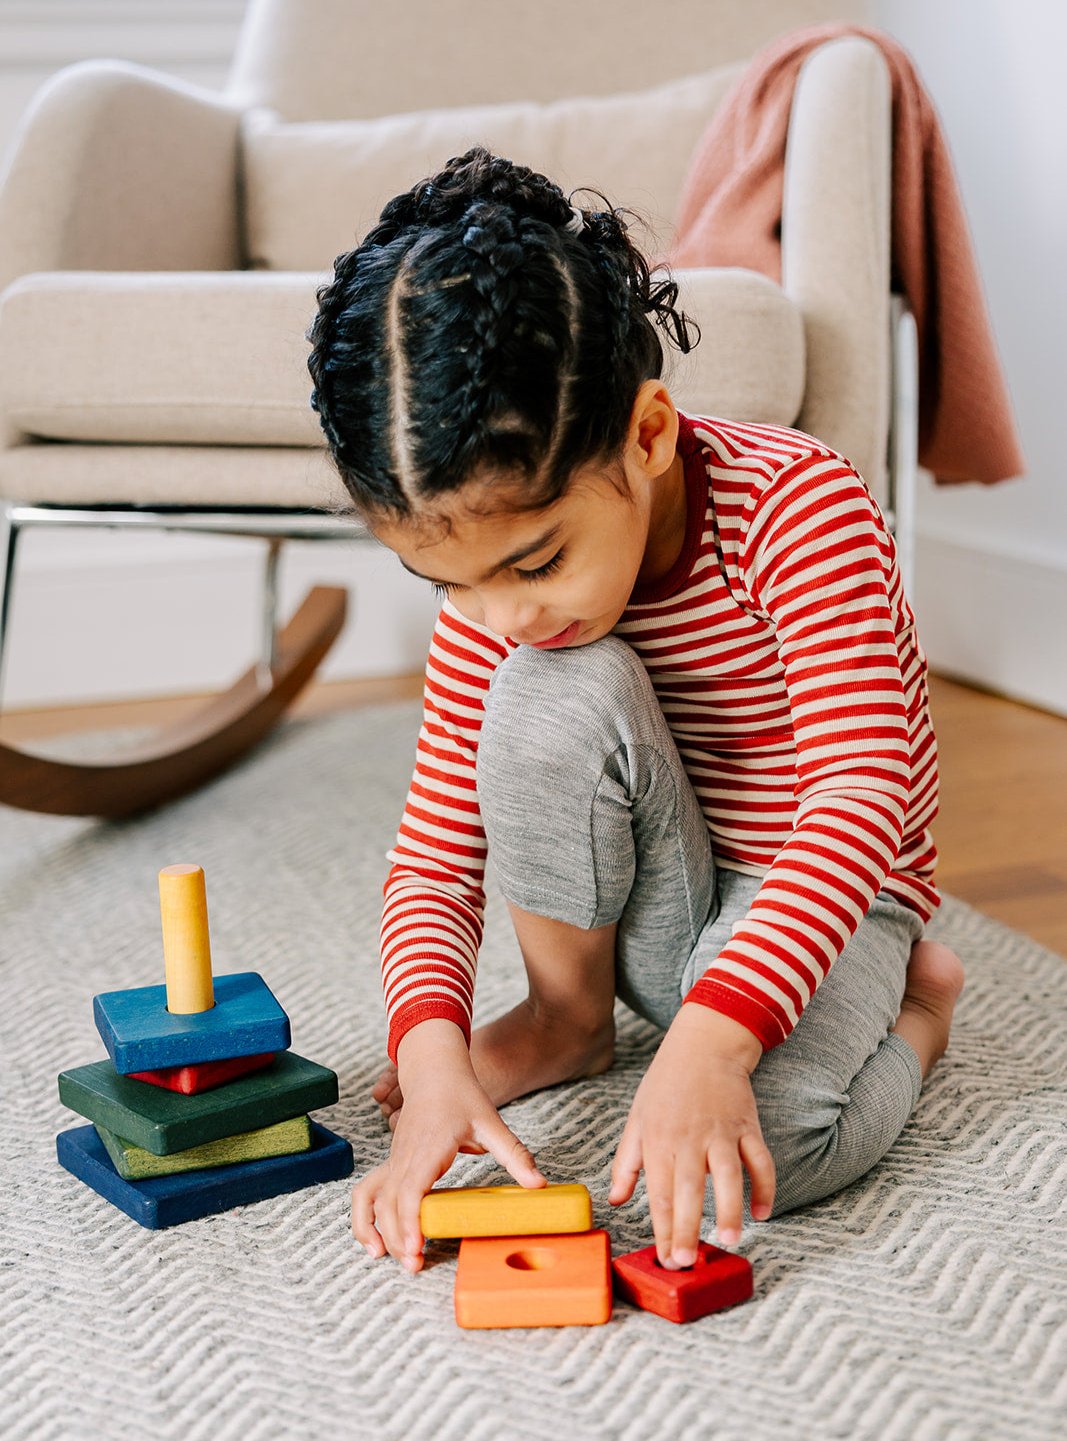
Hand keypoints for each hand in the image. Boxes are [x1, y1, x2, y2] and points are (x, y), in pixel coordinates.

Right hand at [351, 1020, 545, 1270]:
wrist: (434, 1071)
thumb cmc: (461, 1095)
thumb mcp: (491, 1122)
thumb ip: (515, 1155)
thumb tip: (540, 1184)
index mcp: (429, 1147)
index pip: (411, 1189)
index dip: (410, 1221)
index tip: (416, 1248)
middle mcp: (405, 1156)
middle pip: (389, 1202)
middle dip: (397, 1237)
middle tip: (414, 1267)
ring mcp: (395, 1159)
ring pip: (372, 1198)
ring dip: (372, 1228)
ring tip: (381, 1257)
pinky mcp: (392, 1162)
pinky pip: (369, 1191)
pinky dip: (364, 1215)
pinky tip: (374, 1238)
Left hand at [608, 1003, 774, 1264]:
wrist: (703, 1046)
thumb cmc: (665, 1086)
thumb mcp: (636, 1119)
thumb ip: (626, 1162)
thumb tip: (616, 1200)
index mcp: (659, 1139)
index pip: (658, 1192)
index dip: (661, 1228)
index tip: (664, 1259)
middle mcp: (689, 1138)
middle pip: (688, 1190)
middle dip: (687, 1229)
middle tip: (687, 1263)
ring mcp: (721, 1132)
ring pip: (728, 1175)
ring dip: (729, 1209)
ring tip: (728, 1240)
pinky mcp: (747, 1126)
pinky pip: (760, 1160)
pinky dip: (765, 1186)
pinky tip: (763, 1212)